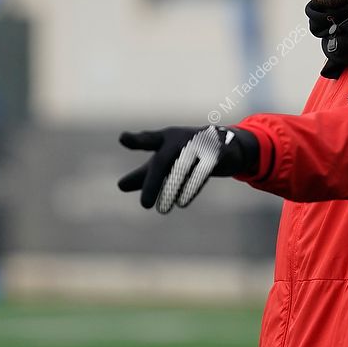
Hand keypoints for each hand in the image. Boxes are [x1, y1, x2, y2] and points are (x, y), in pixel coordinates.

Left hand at [118, 125, 257, 213]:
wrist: (227, 146)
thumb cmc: (188, 153)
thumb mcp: (166, 161)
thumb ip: (144, 174)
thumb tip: (120, 186)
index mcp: (165, 139)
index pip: (148, 139)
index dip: (136, 140)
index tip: (123, 138)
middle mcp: (180, 139)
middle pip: (163, 161)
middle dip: (153, 183)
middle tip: (145, 205)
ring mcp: (199, 145)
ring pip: (181, 169)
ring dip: (171, 190)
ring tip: (162, 208)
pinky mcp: (215, 156)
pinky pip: (201, 174)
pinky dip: (190, 188)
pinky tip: (181, 201)